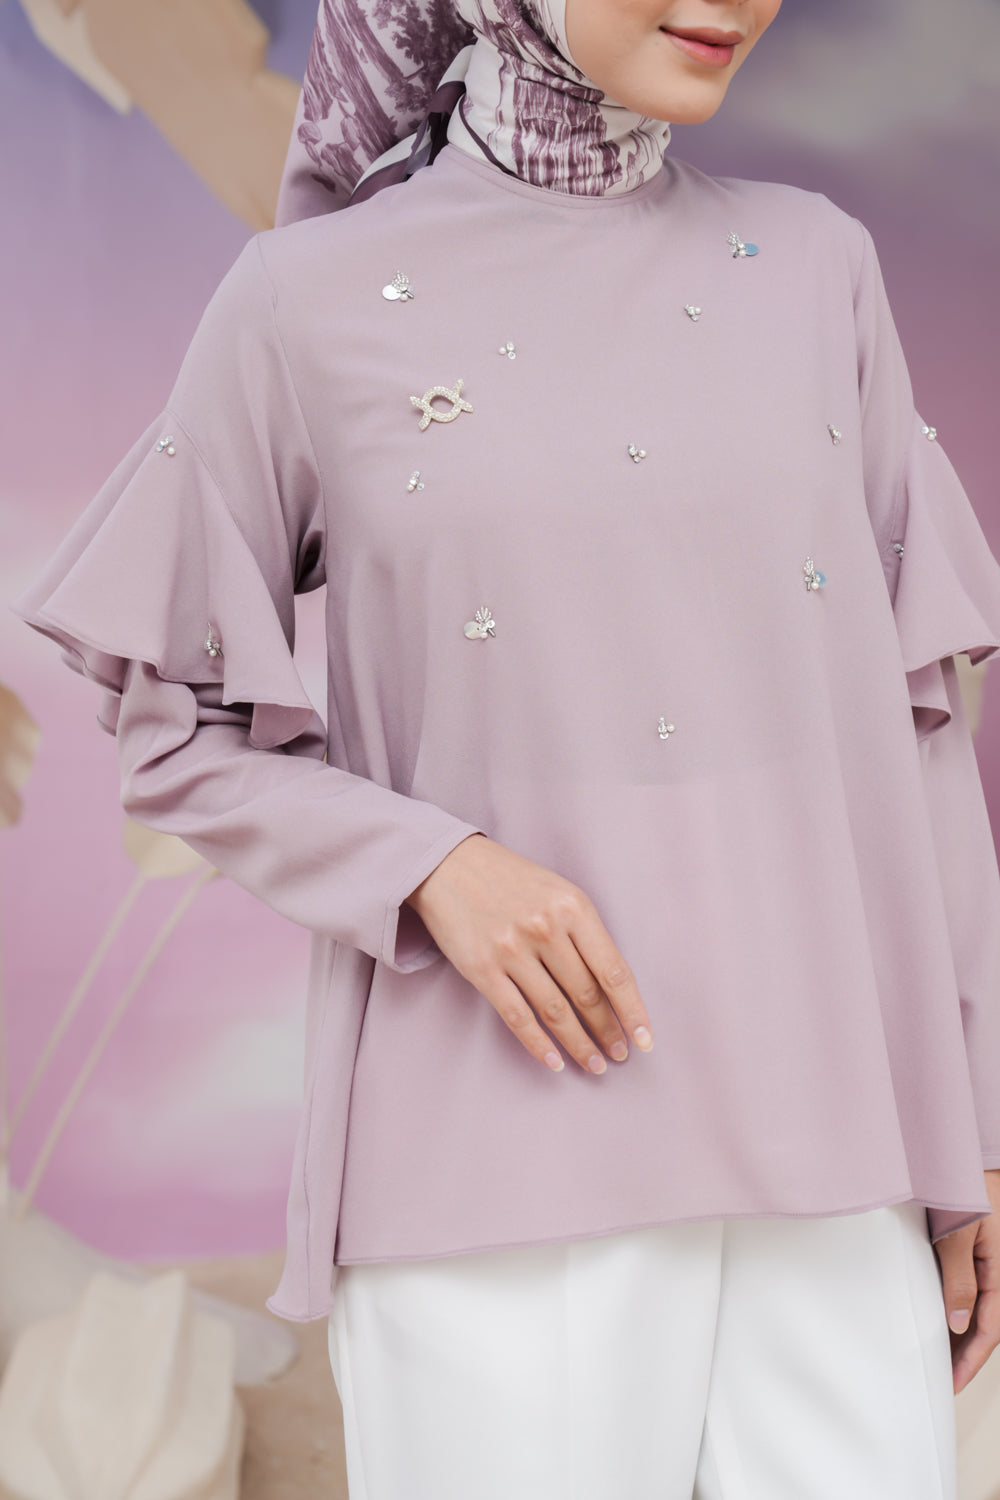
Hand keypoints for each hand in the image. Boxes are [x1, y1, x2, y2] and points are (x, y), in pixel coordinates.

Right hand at [405, 833, 652, 1074]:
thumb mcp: (559, 892)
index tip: (645, 1039)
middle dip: (608, 1031)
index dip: (632, 1011)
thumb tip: (613, 989)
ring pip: (556, 1011)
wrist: (449, 866)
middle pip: (587, 994)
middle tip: (618, 1054)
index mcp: (573, 906)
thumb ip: (585, 933)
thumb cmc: (512, 881)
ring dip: (579, 1044)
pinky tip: (554, 1062)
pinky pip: (517, 1017)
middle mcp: (545, 927)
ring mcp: (511, 949)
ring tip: (594, 1064)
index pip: (614, 971)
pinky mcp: (481, 969)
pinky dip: (538, 1045)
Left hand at [933, 1168, 999, 1393]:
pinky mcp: (979, 1248)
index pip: (990, 1329)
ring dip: (962, 1331)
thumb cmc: (965, 1184)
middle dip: (966, 1352)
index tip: (952, 1382)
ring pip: (979, 1306)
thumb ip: (959, 1279)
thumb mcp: (958, 1233)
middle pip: (986, 1322)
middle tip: (943, 1376)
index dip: (971, 1359)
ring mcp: (990, 1259)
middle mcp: (999, 1268)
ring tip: (939, 1352)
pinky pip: (972, 1285)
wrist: (965, 1154)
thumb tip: (958, 1323)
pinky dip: (959, 1305)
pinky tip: (942, 1313)